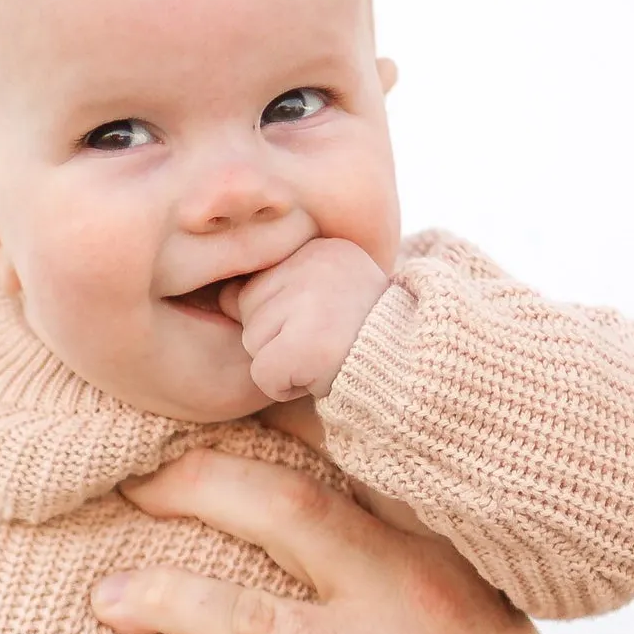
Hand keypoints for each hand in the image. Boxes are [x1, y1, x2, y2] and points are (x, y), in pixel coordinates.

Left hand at [93, 447, 631, 633]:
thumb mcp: (478, 622)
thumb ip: (405, 569)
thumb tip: (308, 523)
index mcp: (437, 558)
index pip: (346, 460)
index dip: (269, 416)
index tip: (196, 397)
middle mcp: (411, 604)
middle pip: (285, 512)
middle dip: (195, 485)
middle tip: (125, 480)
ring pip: (248, 623)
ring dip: (164, 603)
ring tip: (105, 601)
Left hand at [221, 236, 389, 401]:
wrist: (411, 370)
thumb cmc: (360, 337)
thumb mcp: (322, 295)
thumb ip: (277, 286)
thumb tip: (222, 294)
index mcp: (318, 247)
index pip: (255, 282)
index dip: (281, 315)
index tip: (322, 320)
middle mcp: (314, 262)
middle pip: (247, 308)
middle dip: (275, 335)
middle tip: (324, 339)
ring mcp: (311, 302)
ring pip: (252, 341)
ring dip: (281, 360)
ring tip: (326, 354)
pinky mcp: (306, 345)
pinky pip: (262, 375)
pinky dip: (285, 387)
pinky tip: (320, 374)